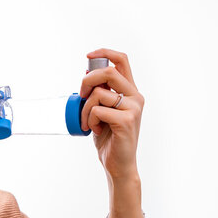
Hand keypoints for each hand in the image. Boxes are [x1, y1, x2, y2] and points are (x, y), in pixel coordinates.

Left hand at [79, 48, 144, 179]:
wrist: (118, 164)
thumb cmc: (109, 138)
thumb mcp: (102, 110)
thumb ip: (100, 92)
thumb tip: (87, 70)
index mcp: (131, 91)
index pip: (122, 60)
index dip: (105, 52)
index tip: (88, 56)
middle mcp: (136, 97)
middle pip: (108, 72)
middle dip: (87, 81)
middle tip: (81, 96)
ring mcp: (133, 108)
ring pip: (98, 94)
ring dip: (85, 109)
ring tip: (88, 123)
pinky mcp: (126, 120)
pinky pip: (97, 110)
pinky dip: (89, 120)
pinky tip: (95, 130)